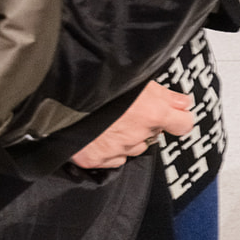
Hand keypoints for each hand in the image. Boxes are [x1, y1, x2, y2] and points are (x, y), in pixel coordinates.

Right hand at [71, 81, 193, 171]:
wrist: (56, 94)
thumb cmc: (97, 80)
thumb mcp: (136, 79)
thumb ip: (164, 94)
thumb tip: (184, 103)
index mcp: (151, 114)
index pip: (183, 124)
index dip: (179, 118)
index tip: (174, 114)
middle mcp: (137, 136)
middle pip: (153, 135)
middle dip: (146, 125)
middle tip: (129, 111)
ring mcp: (116, 151)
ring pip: (133, 148)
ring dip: (127, 138)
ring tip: (110, 120)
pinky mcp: (94, 160)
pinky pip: (111, 159)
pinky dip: (108, 150)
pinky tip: (97, 134)